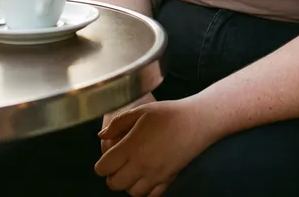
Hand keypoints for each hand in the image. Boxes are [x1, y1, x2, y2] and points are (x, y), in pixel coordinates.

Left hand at [95, 98, 220, 196]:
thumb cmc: (168, 113)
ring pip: (131, 192)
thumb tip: (102, 135)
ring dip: (128, 183)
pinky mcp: (167, 180)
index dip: (102, 163)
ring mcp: (155, 175)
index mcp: (131, 147)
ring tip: (132, 169)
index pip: (104, 167)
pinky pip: (151, 196)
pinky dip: (145, 190)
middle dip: (112, 175)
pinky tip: (146, 176)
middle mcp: (141, 165)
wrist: (196, 121)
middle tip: (118, 162)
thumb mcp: (141, 111)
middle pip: (115, 183)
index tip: (108, 156)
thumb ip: (118, 123)